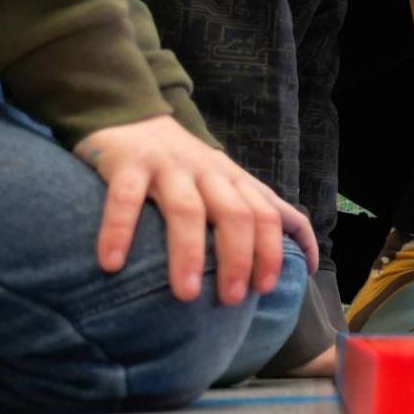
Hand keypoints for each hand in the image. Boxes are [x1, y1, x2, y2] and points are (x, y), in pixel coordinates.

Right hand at [75, 115, 317, 304]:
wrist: (132, 115)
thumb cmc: (184, 164)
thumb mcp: (227, 182)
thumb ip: (258, 211)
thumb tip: (302, 258)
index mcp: (235, 180)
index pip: (268, 214)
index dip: (273, 250)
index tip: (267, 288)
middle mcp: (208, 172)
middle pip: (236, 214)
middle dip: (240, 258)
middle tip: (232, 298)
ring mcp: (169, 166)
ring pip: (187, 210)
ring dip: (188, 254)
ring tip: (186, 295)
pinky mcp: (128, 163)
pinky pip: (125, 199)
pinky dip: (119, 230)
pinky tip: (111, 264)